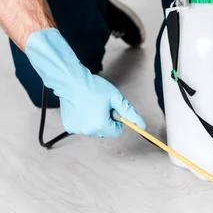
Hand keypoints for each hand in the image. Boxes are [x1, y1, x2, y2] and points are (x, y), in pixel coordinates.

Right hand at [25, 28, 145, 136]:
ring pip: (94, 129)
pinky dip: (83, 119)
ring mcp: (77, 129)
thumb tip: (142, 125)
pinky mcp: (69, 126)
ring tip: (89, 105)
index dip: (116, 120)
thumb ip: (130, 113)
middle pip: (105, 131)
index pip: (116, 131)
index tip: (111, 109)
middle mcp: (88, 131)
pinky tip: (81, 107)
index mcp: (101, 126)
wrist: (71, 81)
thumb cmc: (94, 88)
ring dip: (94, 120)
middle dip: (105, 120)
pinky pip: (82, 126)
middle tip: (100, 105)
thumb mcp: (116, 98)